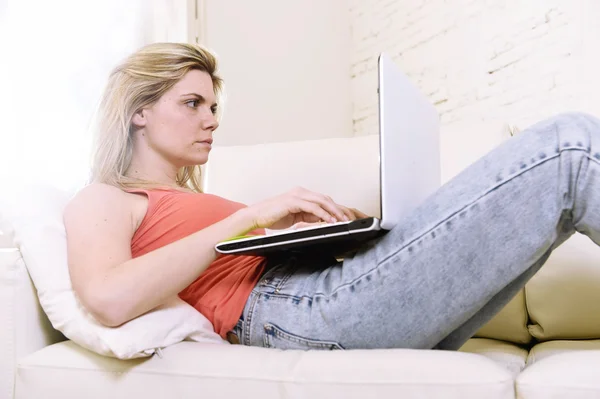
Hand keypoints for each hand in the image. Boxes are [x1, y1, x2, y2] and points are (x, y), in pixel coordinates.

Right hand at [242, 187, 366, 229]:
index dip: (336, 208)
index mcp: (301, 194)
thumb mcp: (295, 218)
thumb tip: (322, 221)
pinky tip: (330, 220)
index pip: (323, 200)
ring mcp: (297, 195)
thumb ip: (308, 217)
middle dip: (339, 209)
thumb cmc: (272, 217)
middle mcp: (300, 192)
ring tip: (343, 220)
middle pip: (326, 198)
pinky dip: (323, 214)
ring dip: (334, 211)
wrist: (256, 216)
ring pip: (322, 201)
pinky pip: (313, 207)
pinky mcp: (293, 201)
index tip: (345, 217)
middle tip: (349, 219)